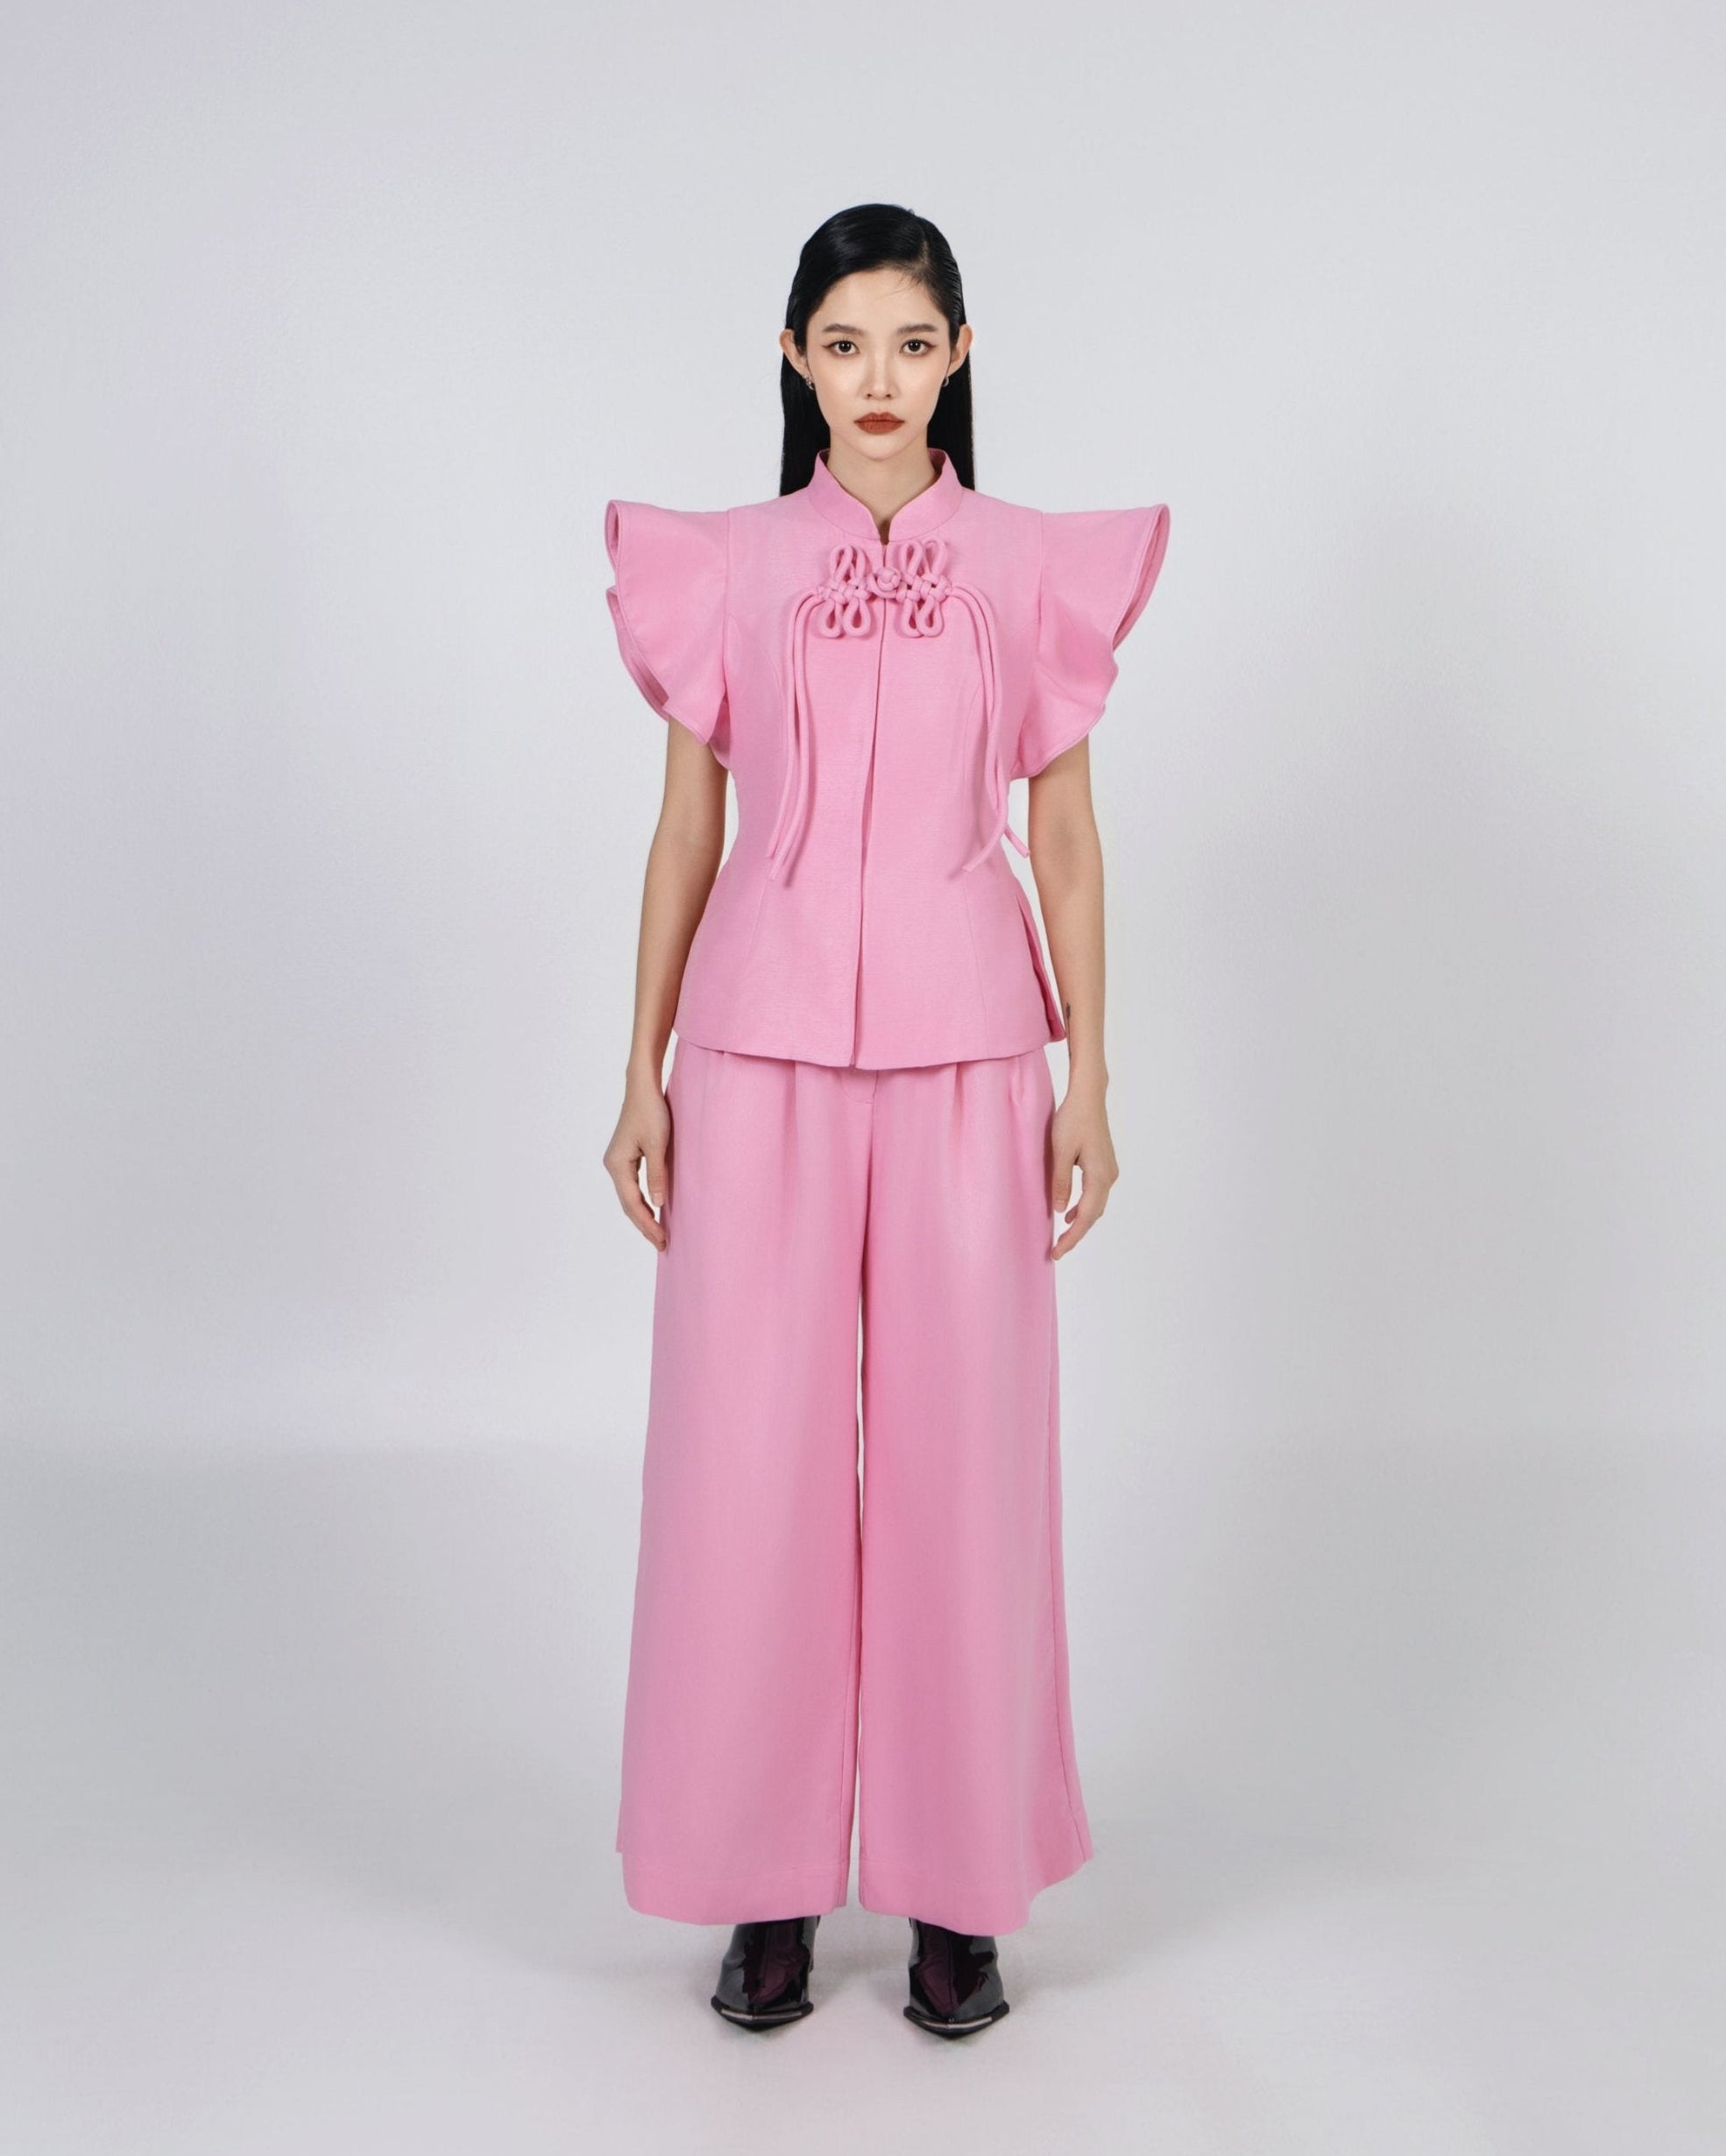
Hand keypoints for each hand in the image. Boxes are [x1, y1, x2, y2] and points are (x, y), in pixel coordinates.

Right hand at [604, 1071, 671, 1249]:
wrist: (642, 1087)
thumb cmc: (651, 1111)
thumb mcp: (658, 1144)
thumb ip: (657, 1175)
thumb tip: (658, 1203)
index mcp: (617, 1165)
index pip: (632, 1203)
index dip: (647, 1223)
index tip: (662, 1239)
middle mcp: (613, 1166)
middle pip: (628, 1204)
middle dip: (644, 1225)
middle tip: (662, 1244)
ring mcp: (618, 1162)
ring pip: (629, 1197)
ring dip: (643, 1215)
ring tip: (658, 1233)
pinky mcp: (626, 1157)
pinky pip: (632, 1187)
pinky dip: (642, 1201)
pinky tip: (654, 1209)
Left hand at [1050, 1085, 1116, 1258]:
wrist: (1088, 1097)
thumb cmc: (1072, 1119)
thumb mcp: (1060, 1151)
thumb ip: (1060, 1182)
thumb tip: (1061, 1211)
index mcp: (1099, 1176)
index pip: (1087, 1216)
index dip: (1072, 1237)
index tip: (1058, 1252)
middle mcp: (1109, 1176)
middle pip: (1094, 1214)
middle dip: (1076, 1234)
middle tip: (1057, 1251)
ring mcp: (1109, 1170)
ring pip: (1096, 1205)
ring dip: (1081, 1222)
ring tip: (1062, 1237)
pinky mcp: (1104, 1164)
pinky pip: (1095, 1194)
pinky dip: (1084, 1207)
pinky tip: (1071, 1212)